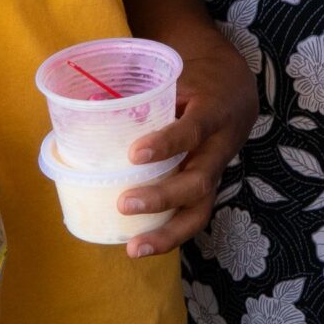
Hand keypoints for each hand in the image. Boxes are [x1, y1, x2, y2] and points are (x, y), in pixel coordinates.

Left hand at [117, 42, 258, 259]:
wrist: (237, 93)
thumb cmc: (198, 81)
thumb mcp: (180, 75)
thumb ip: (144, 88)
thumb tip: (86, 93)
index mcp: (214, 112)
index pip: (193, 130)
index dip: (167, 143)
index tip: (134, 154)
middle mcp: (219, 148)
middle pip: (199, 182)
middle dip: (163, 197)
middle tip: (124, 203)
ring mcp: (215, 173)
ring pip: (200, 211)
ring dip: (167, 233)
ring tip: (134, 248)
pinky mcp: (206, 189)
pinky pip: (191, 216)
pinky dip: (166, 234)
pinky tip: (139, 245)